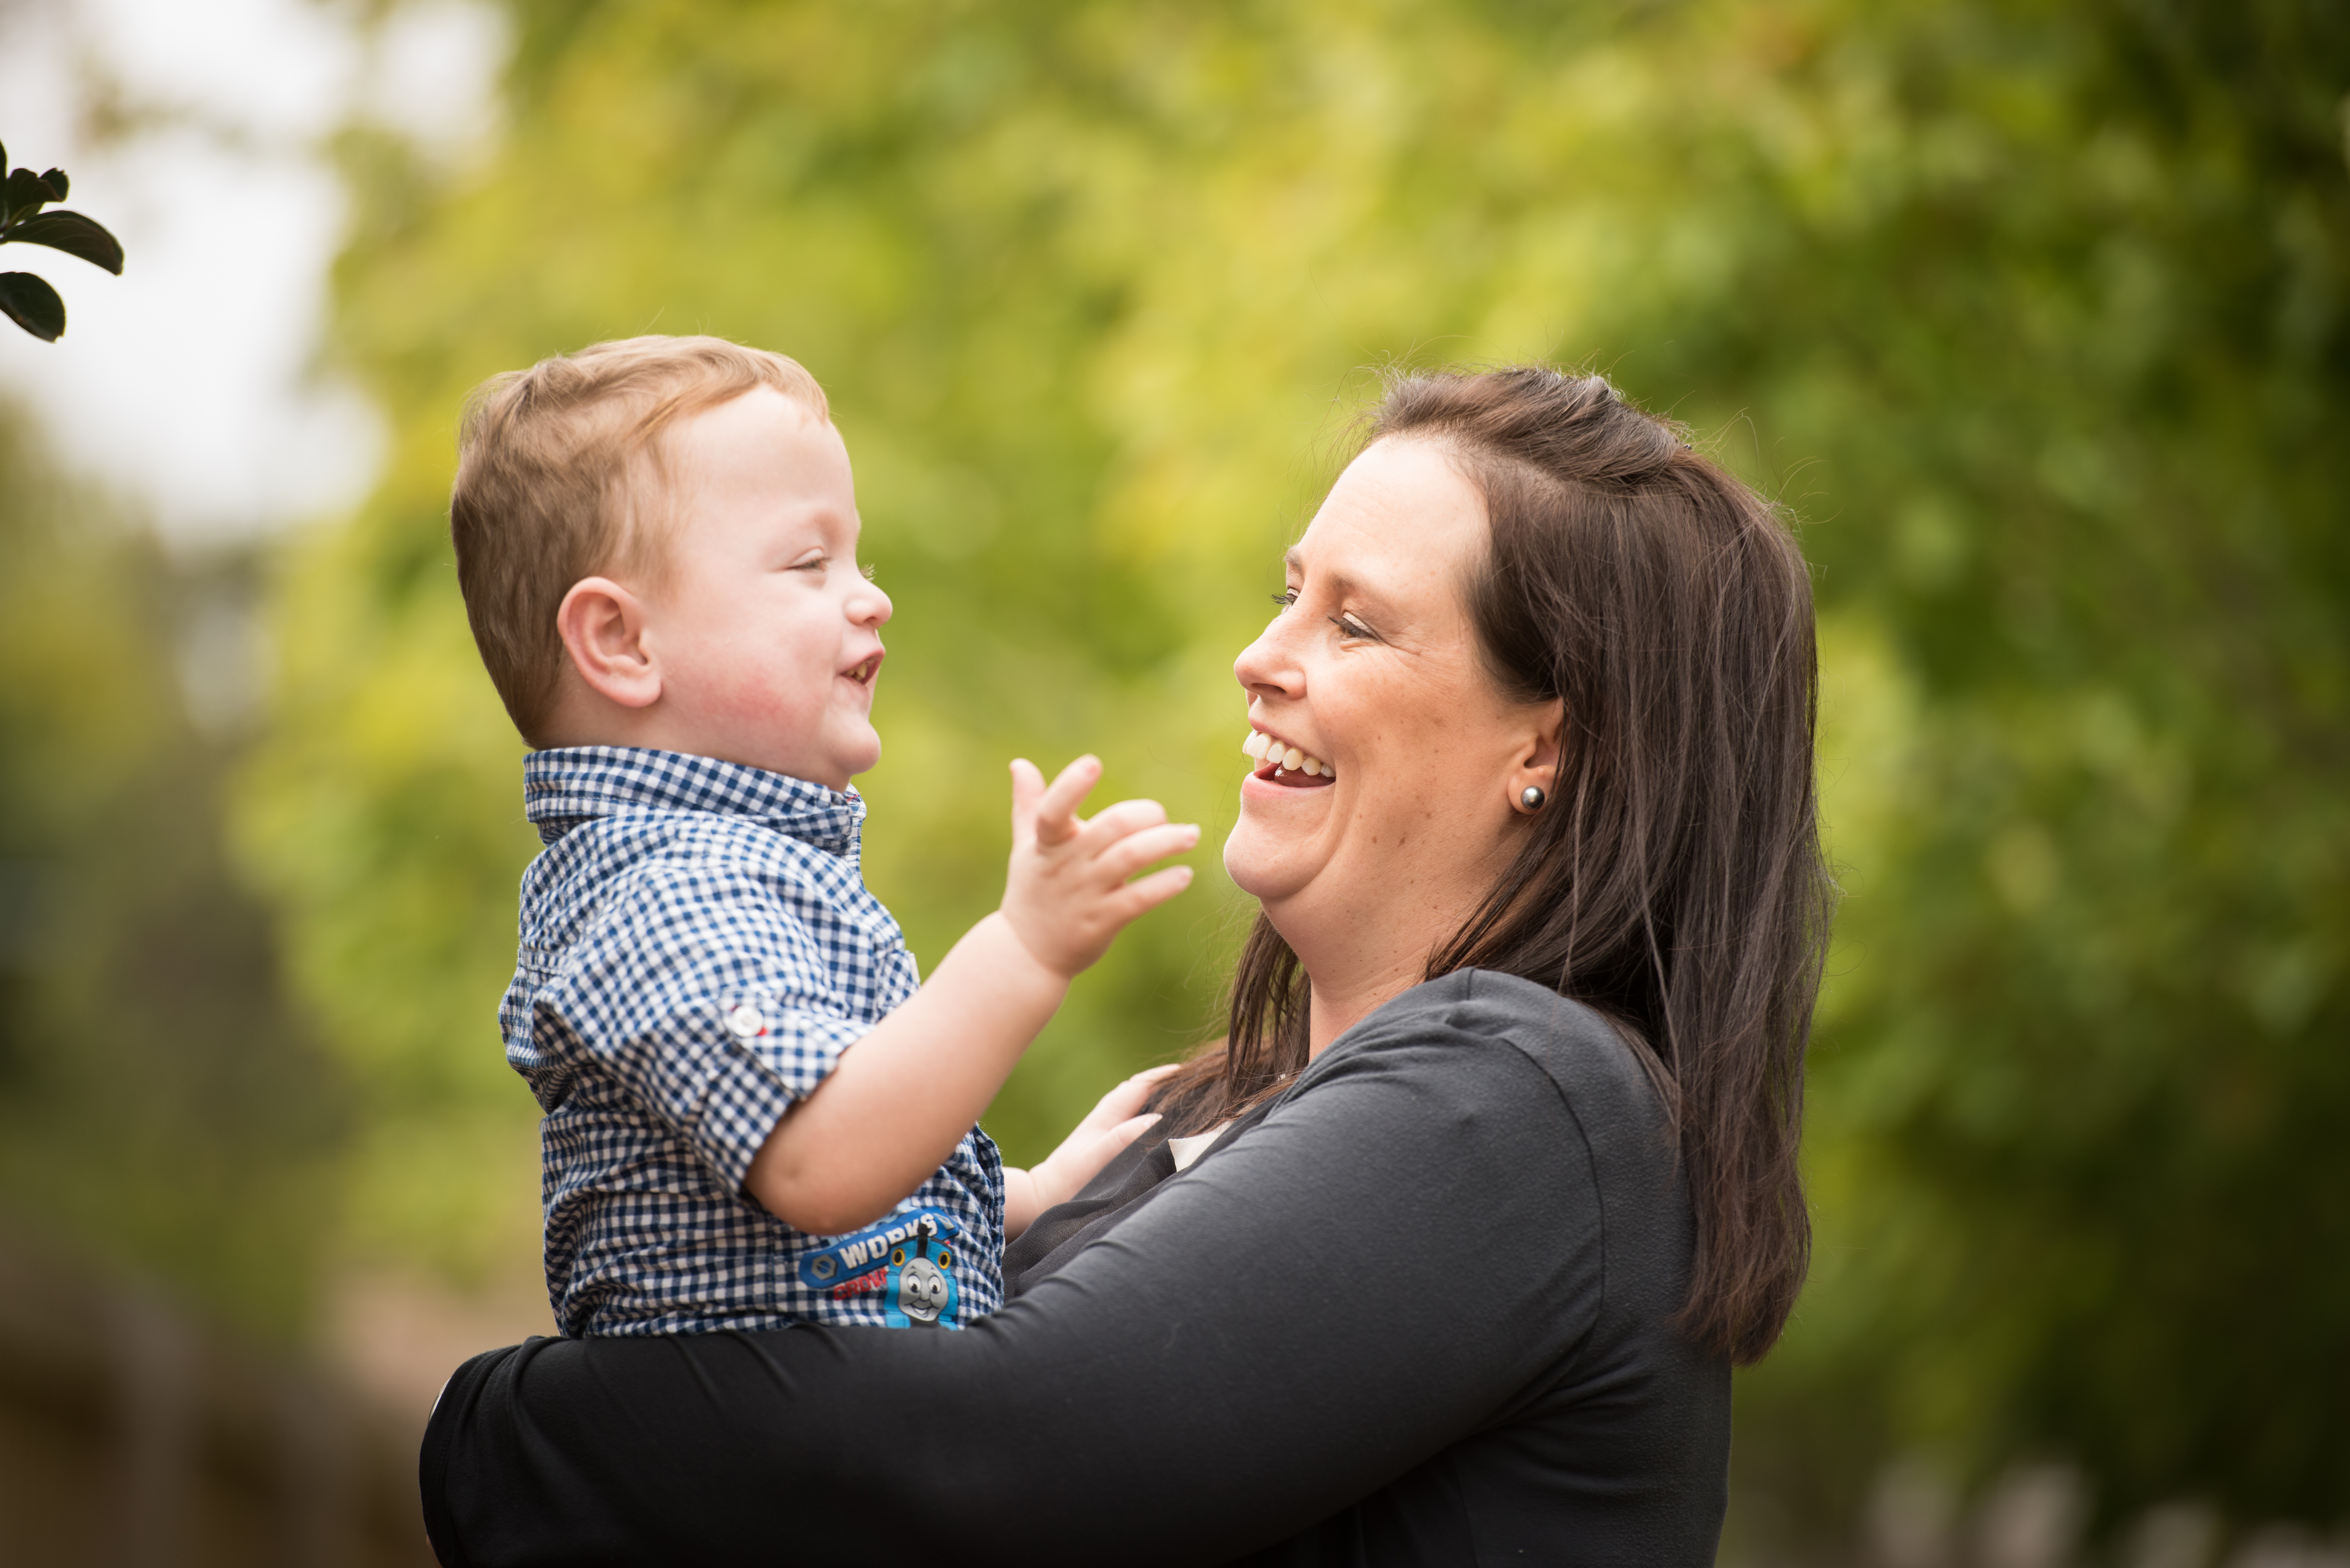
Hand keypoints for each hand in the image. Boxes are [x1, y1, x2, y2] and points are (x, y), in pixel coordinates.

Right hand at [1000, 756, 1197, 978]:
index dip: (1070, 787)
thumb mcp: (1027, 847)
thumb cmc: (1032, 890)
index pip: (1053, 811)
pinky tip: (1184, 875)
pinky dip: (1164, 885)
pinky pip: (1138, 899)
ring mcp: (1084, 895)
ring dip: (1165, 842)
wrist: (1026, 953)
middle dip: (1145, 814)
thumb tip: (1019, 763)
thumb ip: (1029, 804)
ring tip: (1190, 835)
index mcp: (1047, 843)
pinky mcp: (1102, 922)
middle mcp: (1066, 865)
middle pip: (1110, 828)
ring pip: (1130, 858)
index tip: (1092, 763)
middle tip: (1163, 816)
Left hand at [1023, 1064, 1181, 1215]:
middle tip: (1195, 1082)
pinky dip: (1149, 1113)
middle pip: (1140, 1089)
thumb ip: (1122, 1138)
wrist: (1043, 1195)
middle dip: (1165, 1082)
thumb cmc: (1069, 1179)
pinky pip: (1133, 1118)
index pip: (1140, 1085)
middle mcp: (1106, 1115)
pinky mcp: (1105, 1141)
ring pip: (1136, 1102)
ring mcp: (1105, 1127)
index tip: (1191, 1072)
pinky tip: (1162, 1124)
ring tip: (1184, 1098)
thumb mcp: (1095, 1159)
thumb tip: (1156, 1118)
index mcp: (1107, 1115)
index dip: (1165, 1076)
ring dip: (1157, 1096)